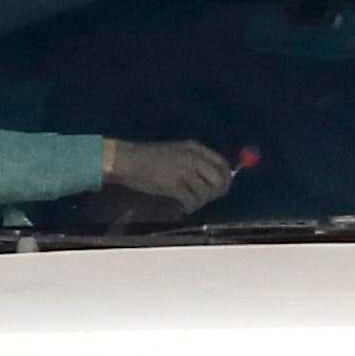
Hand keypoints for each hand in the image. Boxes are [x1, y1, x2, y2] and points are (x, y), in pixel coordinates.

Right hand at [102, 138, 237, 218]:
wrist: (127, 159)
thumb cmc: (149, 156)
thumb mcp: (176, 151)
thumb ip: (195, 161)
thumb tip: (213, 177)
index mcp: (194, 148)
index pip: (222, 163)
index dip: (226, 178)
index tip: (223, 187)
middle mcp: (192, 158)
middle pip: (218, 180)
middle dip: (217, 192)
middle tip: (208, 198)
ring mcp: (184, 171)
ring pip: (206, 192)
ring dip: (201, 201)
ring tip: (191, 202)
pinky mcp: (174, 185)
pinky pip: (192, 201)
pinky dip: (190, 207)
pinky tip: (184, 207)